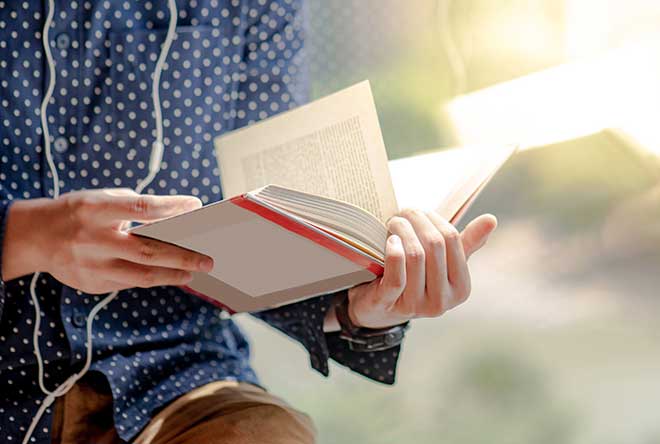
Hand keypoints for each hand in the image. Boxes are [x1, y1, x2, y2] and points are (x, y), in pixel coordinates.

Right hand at [2, 189, 212, 293]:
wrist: (35, 237)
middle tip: (207, 259)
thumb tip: (175, 216)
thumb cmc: (78, 212)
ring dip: (172, 275)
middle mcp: (93, 240)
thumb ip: (134, 206)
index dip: (171, 207)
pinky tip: (169, 274)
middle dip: (182, 256)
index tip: (196, 205)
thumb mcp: (100, 198)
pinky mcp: (92, 284)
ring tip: (194, 271)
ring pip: (141, 275)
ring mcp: (92, 266)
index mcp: (95, 210)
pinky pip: (130, 282)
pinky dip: (152, 278)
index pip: (141, 208)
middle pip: (147, 251)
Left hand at [342, 210, 496, 328]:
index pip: (453, 241)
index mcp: (461, 288)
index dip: (435, 219)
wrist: (379, 308)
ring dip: (402, 231)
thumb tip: (491, 219)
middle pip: (434, 245)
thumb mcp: (441, 263)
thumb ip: (465, 243)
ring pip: (416, 256)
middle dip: (417, 221)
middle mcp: (443, 301)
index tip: (420, 211)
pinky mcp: (391, 304)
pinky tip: (390, 240)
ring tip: (394, 222)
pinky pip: (396, 275)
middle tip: (404, 211)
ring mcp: (417, 306)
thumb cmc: (415, 278)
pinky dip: (393, 252)